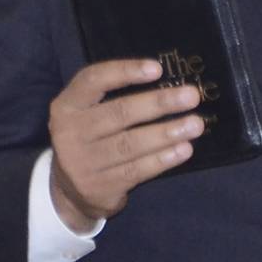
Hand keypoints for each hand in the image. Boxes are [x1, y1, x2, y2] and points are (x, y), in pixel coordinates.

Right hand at [48, 59, 202, 230]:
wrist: (71, 192)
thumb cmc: (91, 140)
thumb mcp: (89, 115)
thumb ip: (115, 98)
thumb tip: (171, 84)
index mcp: (66, 106)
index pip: (93, 80)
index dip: (125, 71)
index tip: (158, 69)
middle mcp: (69, 133)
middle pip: (119, 113)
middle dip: (159, 103)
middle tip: (191, 96)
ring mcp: (81, 163)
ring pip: (130, 144)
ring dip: (167, 133)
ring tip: (195, 124)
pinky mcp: (98, 187)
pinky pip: (136, 170)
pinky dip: (163, 159)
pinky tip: (184, 150)